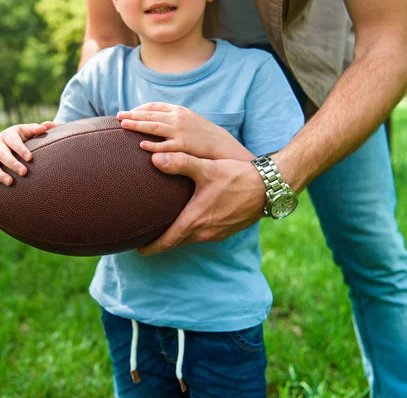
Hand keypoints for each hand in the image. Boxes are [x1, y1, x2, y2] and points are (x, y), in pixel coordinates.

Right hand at [0, 121, 59, 184]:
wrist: (10, 143)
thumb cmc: (24, 138)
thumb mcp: (29, 131)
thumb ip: (37, 130)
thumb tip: (45, 127)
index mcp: (9, 134)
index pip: (13, 141)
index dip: (21, 149)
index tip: (30, 158)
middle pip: (2, 154)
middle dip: (13, 163)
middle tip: (24, 172)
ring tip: (10, 182)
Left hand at [117, 102, 252, 160]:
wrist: (224, 147)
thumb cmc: (205, 136)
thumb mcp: (190, 121)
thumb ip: (174, 118)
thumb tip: (156, 120)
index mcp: (179, 110)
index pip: (154, 105)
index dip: (139, 108)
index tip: (128, 112)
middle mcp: (179, 118)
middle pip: (150, 114)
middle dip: (132, 115)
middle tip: (118, 117)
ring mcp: (181, 132)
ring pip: (154, 126)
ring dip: (136, 125)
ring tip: (123, 125)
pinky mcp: (184, 146)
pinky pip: (164, 146)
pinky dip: (151, 145)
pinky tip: (140, 145)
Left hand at [137, 152, 266, 255]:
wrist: (269, 188)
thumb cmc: (237, 177)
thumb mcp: (206, 168)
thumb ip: (180, 163)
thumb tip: (154, 158)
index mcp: (196, 220)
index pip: (167, 241)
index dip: (150, 247)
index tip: (137, 249)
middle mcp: (205, 232)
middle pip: (176, 243)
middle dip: (160, 244)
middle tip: (145, 240)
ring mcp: (217, 233)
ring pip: (190, 240)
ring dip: (176, 238)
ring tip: (164, 232)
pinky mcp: (226, 230)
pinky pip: (203, 236)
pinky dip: (191, 233)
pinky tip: (190, 222)